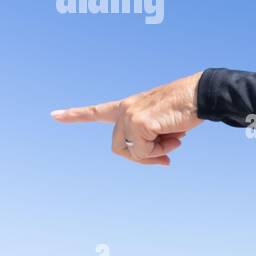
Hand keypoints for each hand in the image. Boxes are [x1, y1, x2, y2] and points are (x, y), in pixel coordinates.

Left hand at [51, 71, 205, 165]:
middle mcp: (125, 110)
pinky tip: (175, 137)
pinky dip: (161, 150)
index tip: (54, 115)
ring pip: (132, 153)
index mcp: (128, 106)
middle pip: (120, 148)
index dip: (76, 115)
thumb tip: (161, 159)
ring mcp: (130, 115)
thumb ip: (155, 140)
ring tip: (175, 139)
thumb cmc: (187, 109)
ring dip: (155, 153)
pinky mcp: (139, 122)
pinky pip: (144, 152)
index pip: (97, 111)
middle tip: (167, 154)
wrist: (201, 96)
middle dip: (143, 157)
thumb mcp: (165, 126)